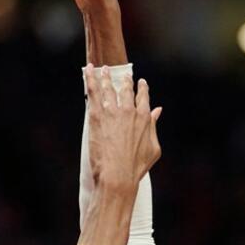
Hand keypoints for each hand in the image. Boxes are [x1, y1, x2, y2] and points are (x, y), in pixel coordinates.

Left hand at [85, 65, 160, 192]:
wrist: (117, 175)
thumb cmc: (136, 167)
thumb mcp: (153, 148)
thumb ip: (154, 126)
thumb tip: (157, 111)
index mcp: (144, 117)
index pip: (143, 97)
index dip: (142, 88)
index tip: (140, 82)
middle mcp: (129, 111)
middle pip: (126, 90)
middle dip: (124, 80)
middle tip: (122, 74)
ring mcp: (112, 112)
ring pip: (108, 88)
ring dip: (105, 76)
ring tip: (102, 69)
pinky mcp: (97, 115)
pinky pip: (93, 91)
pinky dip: (90, 79)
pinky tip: (87, 70)